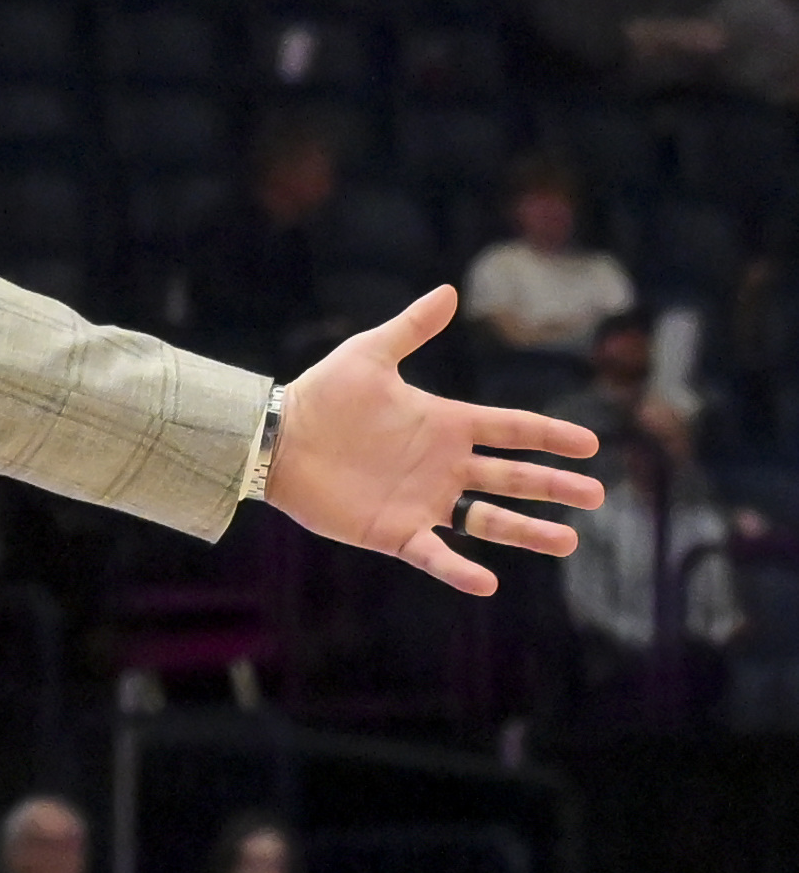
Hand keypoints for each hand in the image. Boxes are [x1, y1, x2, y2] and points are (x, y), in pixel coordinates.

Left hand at [267, 286, 602, 594]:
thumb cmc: (321, 395)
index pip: (510, 429)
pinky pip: (434, 554)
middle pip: (511, 478)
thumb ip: (411, 328)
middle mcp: (443, 465)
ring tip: (567, 540)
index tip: (590, 444)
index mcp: (444, 424)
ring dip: (526, 531)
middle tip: (596, 495)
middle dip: (553, 486)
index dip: (549, 436)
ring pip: (487, 520)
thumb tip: (448, 290)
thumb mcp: (368, 355)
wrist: (276, 438)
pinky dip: (459, 569)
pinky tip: (488, 582)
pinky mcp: (395, 531)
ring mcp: (423, 501)